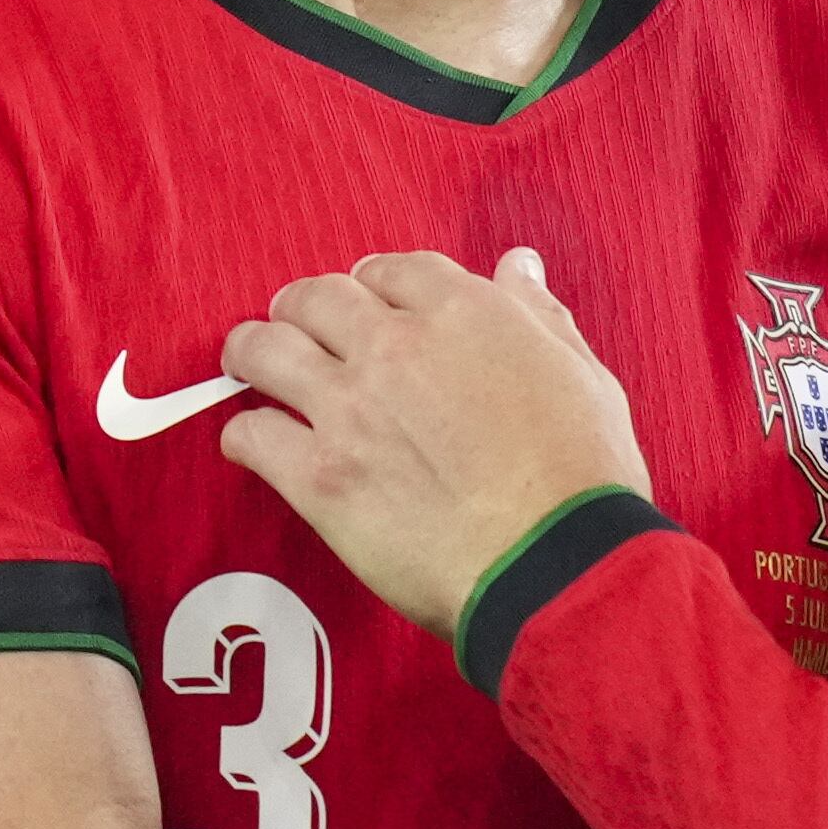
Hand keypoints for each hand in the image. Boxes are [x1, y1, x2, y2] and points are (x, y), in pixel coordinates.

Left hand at [220, 249, 651, 637]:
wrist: (554, 560)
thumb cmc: (583, 473)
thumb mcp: (582, 374)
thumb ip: (539, 315)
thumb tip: (517, 268)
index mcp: (463, 313)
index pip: (393, 269)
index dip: (377, 283)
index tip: (374, 302)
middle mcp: (394, 346)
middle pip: (315, 297)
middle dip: (304, 307)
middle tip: (303, 327)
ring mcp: (348, 409)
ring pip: (263, 351)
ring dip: (253, 352)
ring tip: (251, 364)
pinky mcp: (318, 477)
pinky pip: (249, 436)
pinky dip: (245, 436)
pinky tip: (253, 443)